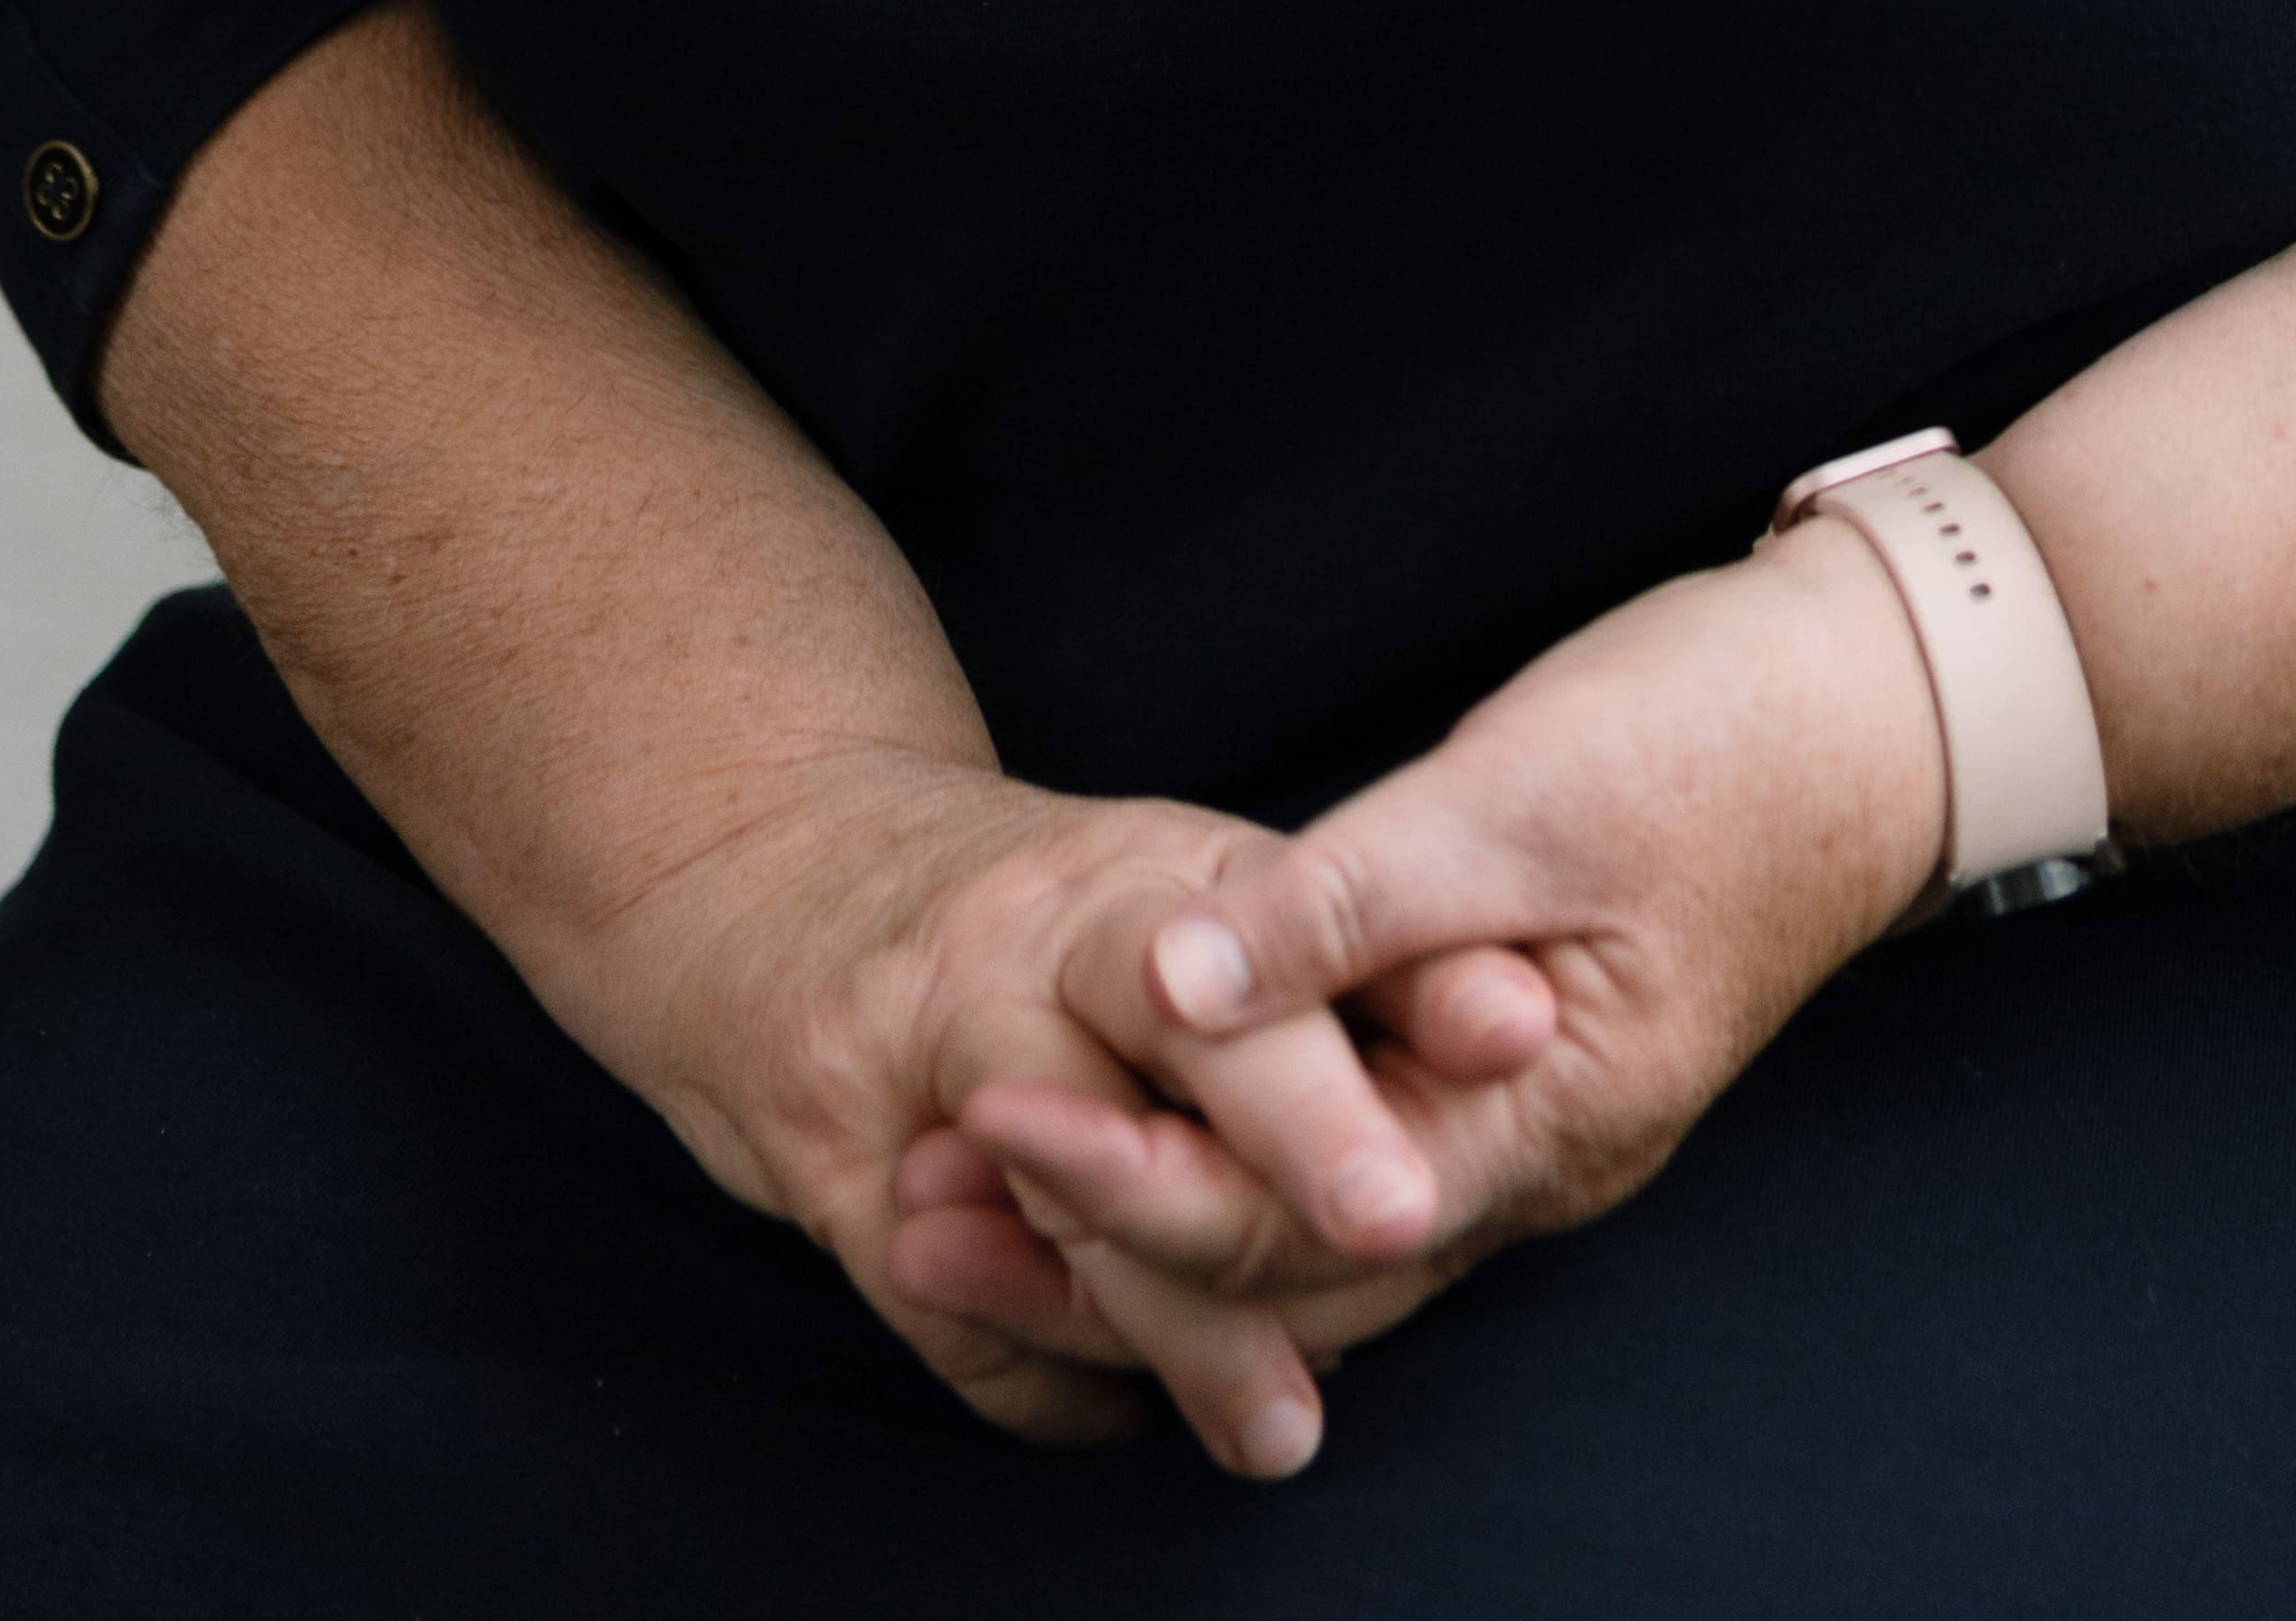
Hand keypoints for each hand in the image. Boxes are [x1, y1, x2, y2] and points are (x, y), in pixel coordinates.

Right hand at [527, 742, 1558, 1479]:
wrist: (771, 867)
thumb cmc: (1041, 918)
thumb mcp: (1186, 899)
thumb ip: (1336, 963)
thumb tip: (1525, 1039)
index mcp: (1150, 873)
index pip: (1296, 919)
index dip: (1412, 981)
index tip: (1521, 1027)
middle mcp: (1037, 938)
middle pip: (1181, 1034)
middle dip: (1294, 1127)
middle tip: (1402, 1211)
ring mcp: (920, 1039)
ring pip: (1066, 1184)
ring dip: (1180, 1317)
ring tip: (1283, 1427)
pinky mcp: (827, 1148)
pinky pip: (940, 1294)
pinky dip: (1038, 1372)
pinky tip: (1121, 1414)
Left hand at [902, 521, 1947, 1443]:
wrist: (1875, 701)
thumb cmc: (1714, 735)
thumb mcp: (1521, 802)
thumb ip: (1347, 903)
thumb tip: (1166, 978)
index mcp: (1542, 1124)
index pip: (1291, 1223)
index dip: (1125, 1188)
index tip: (982, 1125)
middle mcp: (1524, 1165)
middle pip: (1279, 1273)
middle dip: (1093, 1248)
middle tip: (913, 1213)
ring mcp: (1515, 1121)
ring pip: (1297, 1236)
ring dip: (1134, 1211)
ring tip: (968, 1184)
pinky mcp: (1496, 1056)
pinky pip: (1334, 1159)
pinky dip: (1216, 1151)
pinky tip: (1117, 1108)